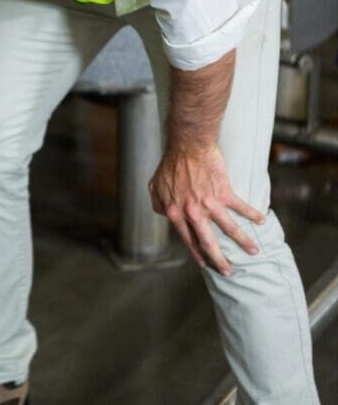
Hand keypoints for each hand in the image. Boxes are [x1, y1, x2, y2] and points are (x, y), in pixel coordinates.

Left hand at [148, 144, 264, 275]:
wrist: (187, 147)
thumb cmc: (170, 164)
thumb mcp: (155, 186)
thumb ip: (157, 203)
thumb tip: (161, 213)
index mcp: (175, 213)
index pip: (187, 239)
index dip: (196, 253)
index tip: (204, 264)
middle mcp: (193, 213)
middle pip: (208, 242)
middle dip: (219, 259)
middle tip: (228, 271)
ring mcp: (209, 204)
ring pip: (230, 229)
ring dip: (244, 241)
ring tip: (254, 251)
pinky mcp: (224, 192)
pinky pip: (241, 207)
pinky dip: (253, 214)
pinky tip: (262, 221)